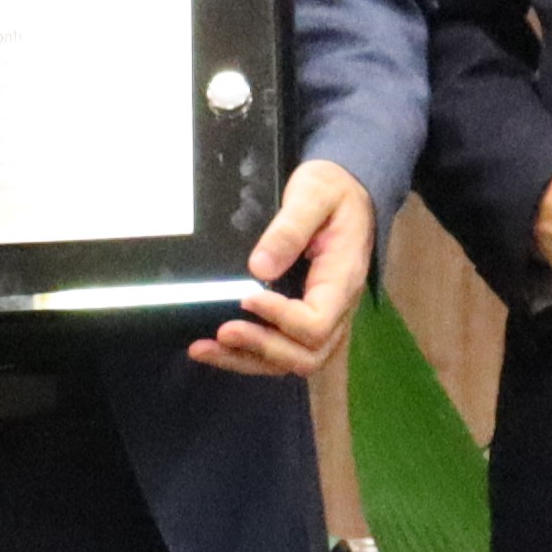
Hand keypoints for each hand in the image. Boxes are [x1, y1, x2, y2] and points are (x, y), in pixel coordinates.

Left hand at [190, 160, 372, 380]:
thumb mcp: (314, 195)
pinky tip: (214, 348)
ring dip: (246, 360)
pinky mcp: (302, 320)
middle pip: (307, 355)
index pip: (317, 323)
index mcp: (342, 280)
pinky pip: (281, 350)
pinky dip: (246, 355)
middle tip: (222, 332)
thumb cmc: (332, 191)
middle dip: (262, 349)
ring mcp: (322, 318)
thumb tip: (259, 267)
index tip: (246, 298)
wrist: (346, 191)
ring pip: (291, 361)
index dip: (281, 318)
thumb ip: (289, 228)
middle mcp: (337, 309)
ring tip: (204, 349)